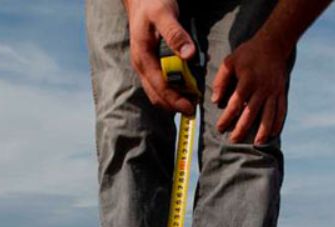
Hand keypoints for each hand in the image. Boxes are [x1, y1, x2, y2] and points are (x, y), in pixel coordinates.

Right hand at [124, 0, 196, 115]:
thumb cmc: (152, 3)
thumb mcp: (165, 14)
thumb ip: (175, 34)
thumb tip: (189, 55)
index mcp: (143, 57)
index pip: (159, 86)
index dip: (175, 100)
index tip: (191, 108)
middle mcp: (141, 65)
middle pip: (156, 95)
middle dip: (174, 104)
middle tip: (193, 109)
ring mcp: (144, 65)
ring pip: (156, 92)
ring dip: (173, 99)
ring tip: (190, 101)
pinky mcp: (149, 63)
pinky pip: (158, 83)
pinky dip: (171, 90)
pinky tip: (183, 89)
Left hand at [213, 34, 290, 144]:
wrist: (273, 44)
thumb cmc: (248, 53)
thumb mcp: (229, 62)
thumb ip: (221, 81)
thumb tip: (215, 100)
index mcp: (247, 80)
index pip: (235, 104)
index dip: (227, 117)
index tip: (220, 128)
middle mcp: (262, 88)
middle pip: (252, 113)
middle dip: (242, 128)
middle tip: (234, 140)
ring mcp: (274, 91)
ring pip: (269, 115)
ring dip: (262, 131)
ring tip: (256, 144)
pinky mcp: (282, 92)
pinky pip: (281, 110)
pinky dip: (278, 123)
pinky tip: (272, 134)